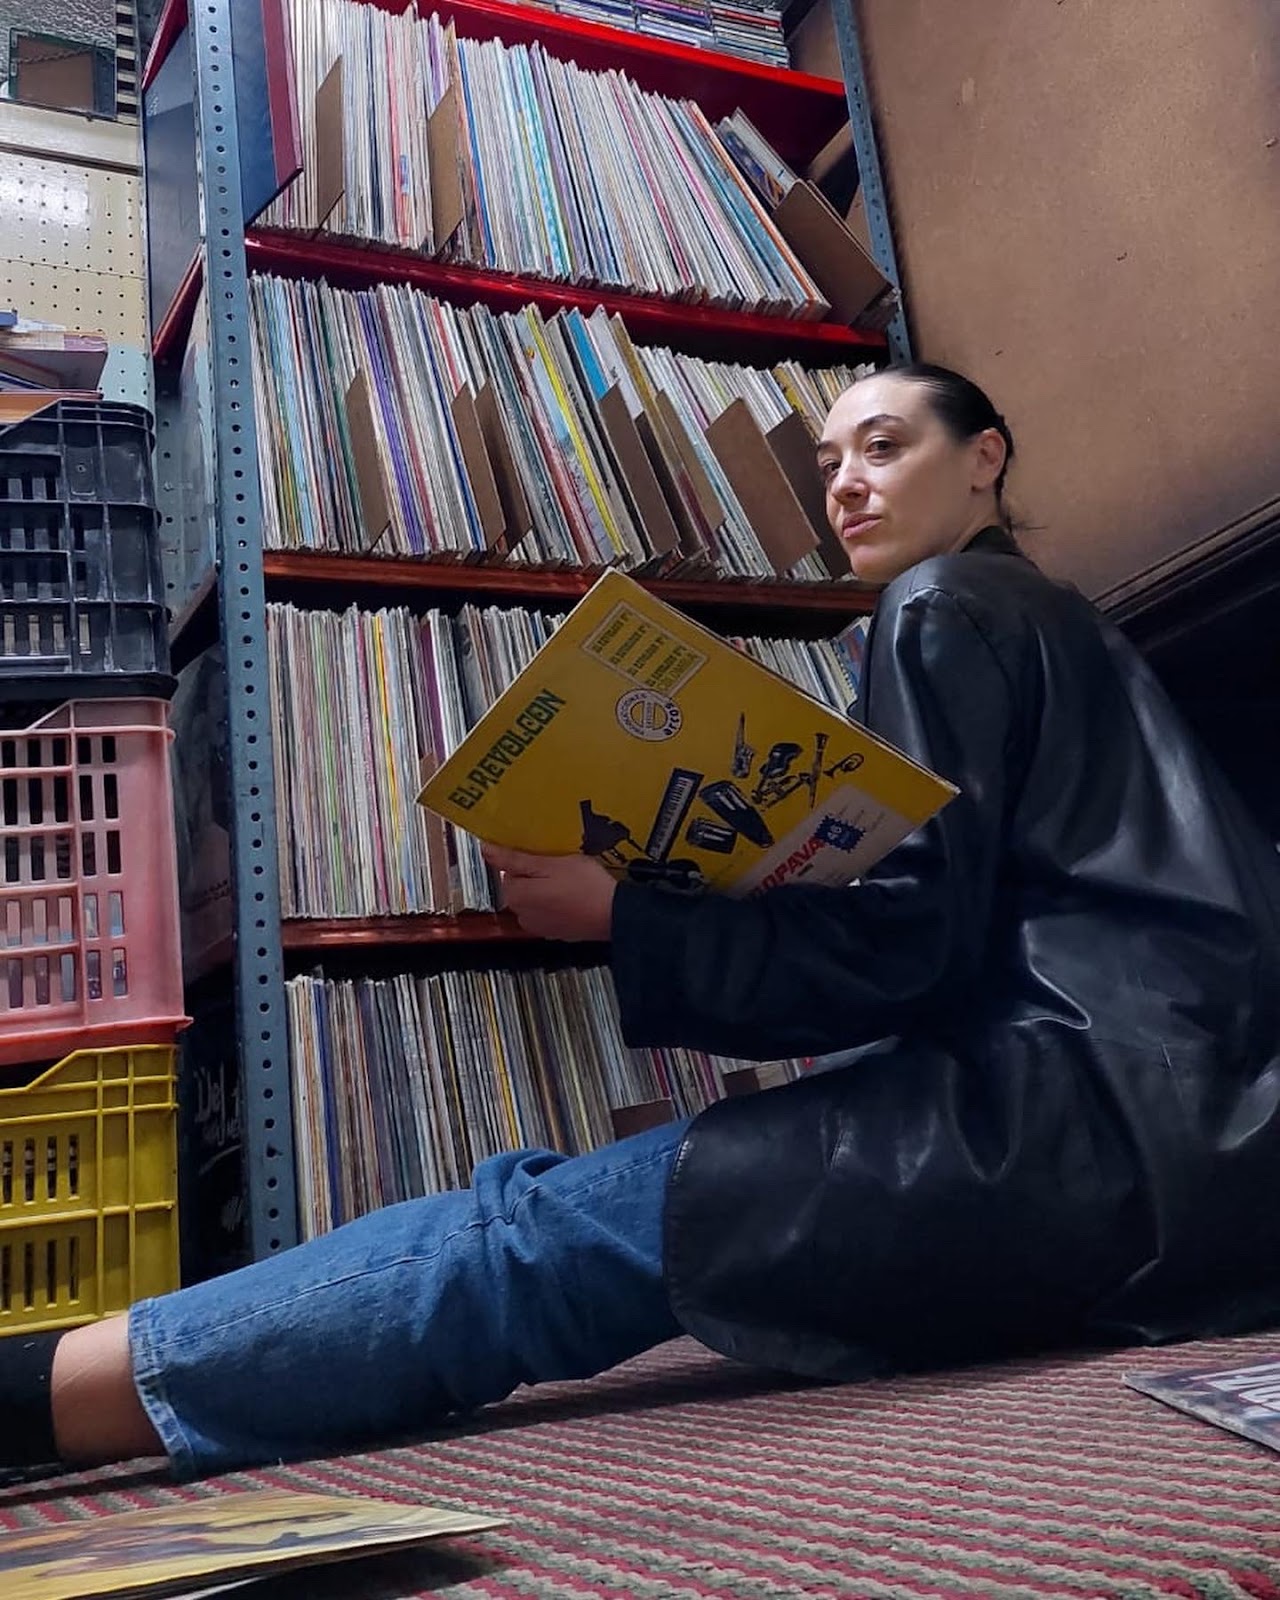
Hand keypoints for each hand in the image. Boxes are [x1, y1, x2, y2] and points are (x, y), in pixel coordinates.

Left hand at [483, 846, 616, 940]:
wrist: (616, 915)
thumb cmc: (585, 886)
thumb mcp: (550, 863)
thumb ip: (515, 859)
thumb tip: (485, 849)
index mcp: (516, 896)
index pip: (508, 872)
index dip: (528, 861)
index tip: (546, 856)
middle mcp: (523, 916)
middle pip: (521, 887)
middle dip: (537, 876)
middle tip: (561, 866)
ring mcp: (541, 927)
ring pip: (537, 900)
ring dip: (548, 890)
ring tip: (571, 881)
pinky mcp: (558, 933)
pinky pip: (551, 913)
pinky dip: (559, 904)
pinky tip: (576, 897)